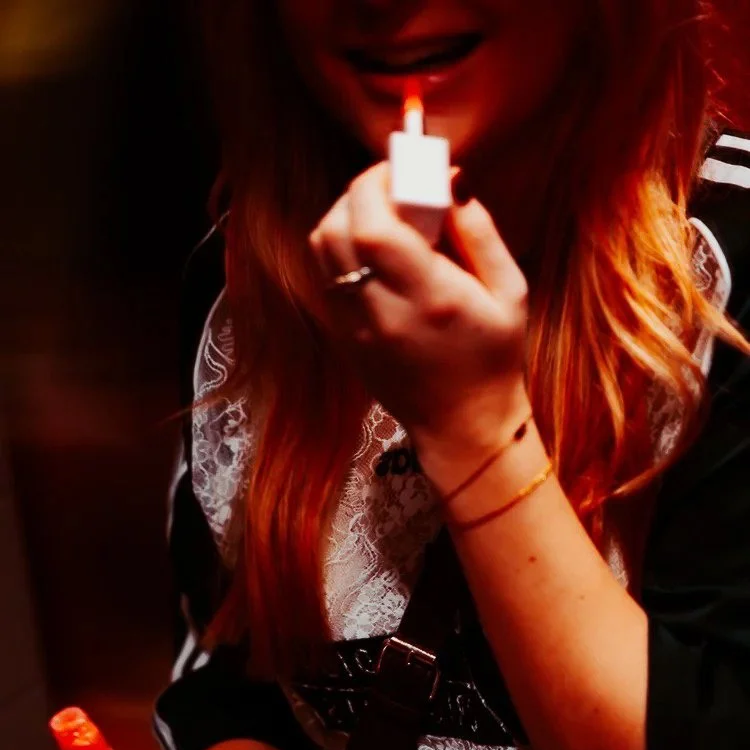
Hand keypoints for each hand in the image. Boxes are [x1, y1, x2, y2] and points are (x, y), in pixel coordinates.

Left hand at [309, 162, 530, 449]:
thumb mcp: (510, 292)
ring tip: (385, 219)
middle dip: (361, 192)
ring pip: (322, 248)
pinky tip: (376, 253)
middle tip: (395, 189)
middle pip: (336, 228)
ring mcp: (355, 326)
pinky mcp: (344, 336)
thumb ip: (479, 232)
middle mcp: (382, 310)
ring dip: (346, 217)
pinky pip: (326, 274)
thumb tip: (450, 181)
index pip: (373, 223)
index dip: (378, 183)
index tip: (403, 169)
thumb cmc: (494, 358)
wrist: (462, 425)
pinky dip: (342, 247)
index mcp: (429, 296)